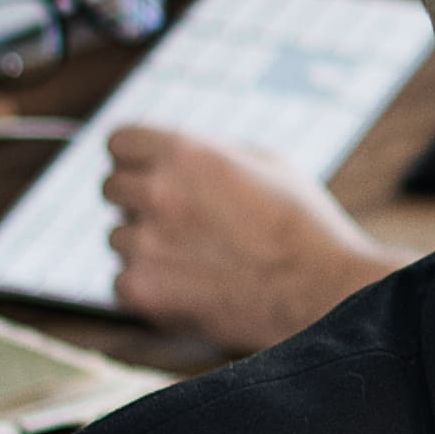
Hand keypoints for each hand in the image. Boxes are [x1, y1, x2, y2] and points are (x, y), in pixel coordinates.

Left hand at [98, 123, 397, 351]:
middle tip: (180, 220)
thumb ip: (211, 151)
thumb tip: (173, 154)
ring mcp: (144, 244)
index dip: (137, 157)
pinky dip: (149, 286)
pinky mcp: (141, 290)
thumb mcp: (271, 163)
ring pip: (117, 237)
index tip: (149, 172)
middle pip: (111, 187)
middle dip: (139, 200)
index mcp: (186, 153)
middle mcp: (157, 193)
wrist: (322, 292)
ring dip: (147, 245)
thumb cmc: (304, 226)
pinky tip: (190, 286)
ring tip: (199, 258)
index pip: (119, 141)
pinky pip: (121, 281)